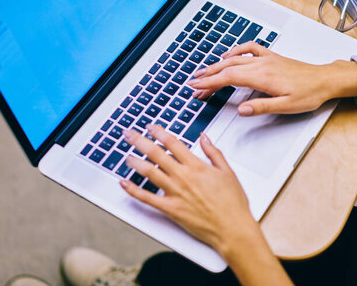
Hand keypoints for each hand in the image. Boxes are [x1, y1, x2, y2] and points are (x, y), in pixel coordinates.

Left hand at [120, 125, 258, 254]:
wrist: (232, 228)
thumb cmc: (233, 204)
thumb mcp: (228, 172)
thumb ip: (213, 153)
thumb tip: (204, 137)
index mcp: (196, 166)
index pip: (173, 143)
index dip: (159, 132)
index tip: (151, 127)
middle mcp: (182, 177)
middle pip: (156, 153)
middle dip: (140, 141)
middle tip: (129, 134)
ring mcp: (174, 192)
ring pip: (149, 172)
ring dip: (135, 161)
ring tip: (126, 154)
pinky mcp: (170, 209)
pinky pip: (147, 198)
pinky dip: (133, 190)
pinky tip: (124, 183)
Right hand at [187, 41, 356, 115]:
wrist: (325, 80)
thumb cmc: (309, 94)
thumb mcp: (287, 107)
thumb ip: (262, 107)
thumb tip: (241, 110)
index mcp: (263, 77)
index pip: (229, 78)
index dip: (210, 83)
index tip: (196, 87)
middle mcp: (262, 65)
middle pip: (227, 68)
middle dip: (207, 76)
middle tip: (192, 84)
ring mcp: (266, 59)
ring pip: (235, 59)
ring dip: (216, 65)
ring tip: (203, 72)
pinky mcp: (271, 57)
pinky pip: (250, 49)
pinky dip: (236, 50)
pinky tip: (228, 55)